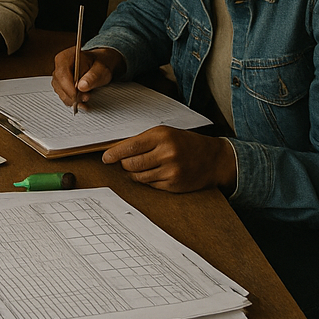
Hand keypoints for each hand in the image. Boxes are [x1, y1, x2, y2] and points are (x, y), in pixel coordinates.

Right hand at [51, 45, 123, 106]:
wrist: (98, 66)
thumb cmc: (98, 64)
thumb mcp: (100, 69)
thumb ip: (92, 77)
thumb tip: (82, 86)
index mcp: (65, 57)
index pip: (62, 75)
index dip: (69, 88)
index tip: (79, 96)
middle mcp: (59, 66)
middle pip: (59, 85)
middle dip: (73, 95)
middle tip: (87, 96)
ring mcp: (58, 76)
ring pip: (61, 92)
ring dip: (73, 99)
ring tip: (86, 96)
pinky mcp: (60, 85)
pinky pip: (63, 96)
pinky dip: (73, 101)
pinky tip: (82, 100)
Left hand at [102, 126, 236, 192]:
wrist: (213, 158)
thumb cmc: (184, 142)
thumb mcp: (165, 133)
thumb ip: (143, 140)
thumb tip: (118, 149)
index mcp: (161, 136)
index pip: (130, 146)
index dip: (114, 154)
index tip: (105, 158)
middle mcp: (166, 153)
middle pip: (131, 163)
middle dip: (123, 164)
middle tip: (122, 162)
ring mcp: (171, 171)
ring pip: (139, 176)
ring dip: (133, 173)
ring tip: (137, 167)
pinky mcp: (174, 185)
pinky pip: (151, 185)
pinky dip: (147, 180)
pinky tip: (152, 173)